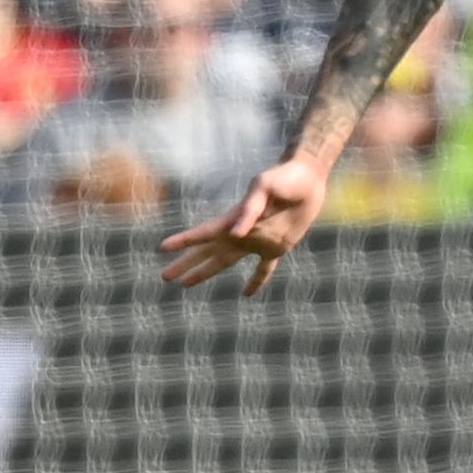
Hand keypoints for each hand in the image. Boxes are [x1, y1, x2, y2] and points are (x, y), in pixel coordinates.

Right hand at [162, 152, 327, 293]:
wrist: (309, 178)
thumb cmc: (284, 178)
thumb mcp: (264, 186)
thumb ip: (250, 209)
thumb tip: (236, 234)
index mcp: (234, 218)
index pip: (204, 233)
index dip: (184, 241)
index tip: (163, 247)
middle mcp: (241, 233)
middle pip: (207, 253)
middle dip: (186, 264)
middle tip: (166, 277)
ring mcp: (257, 242)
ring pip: (224, 262)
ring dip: (205, 273)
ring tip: (186, 284)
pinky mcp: (276, 247)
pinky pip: (264, 269)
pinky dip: (256, 281)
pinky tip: (247, 294)